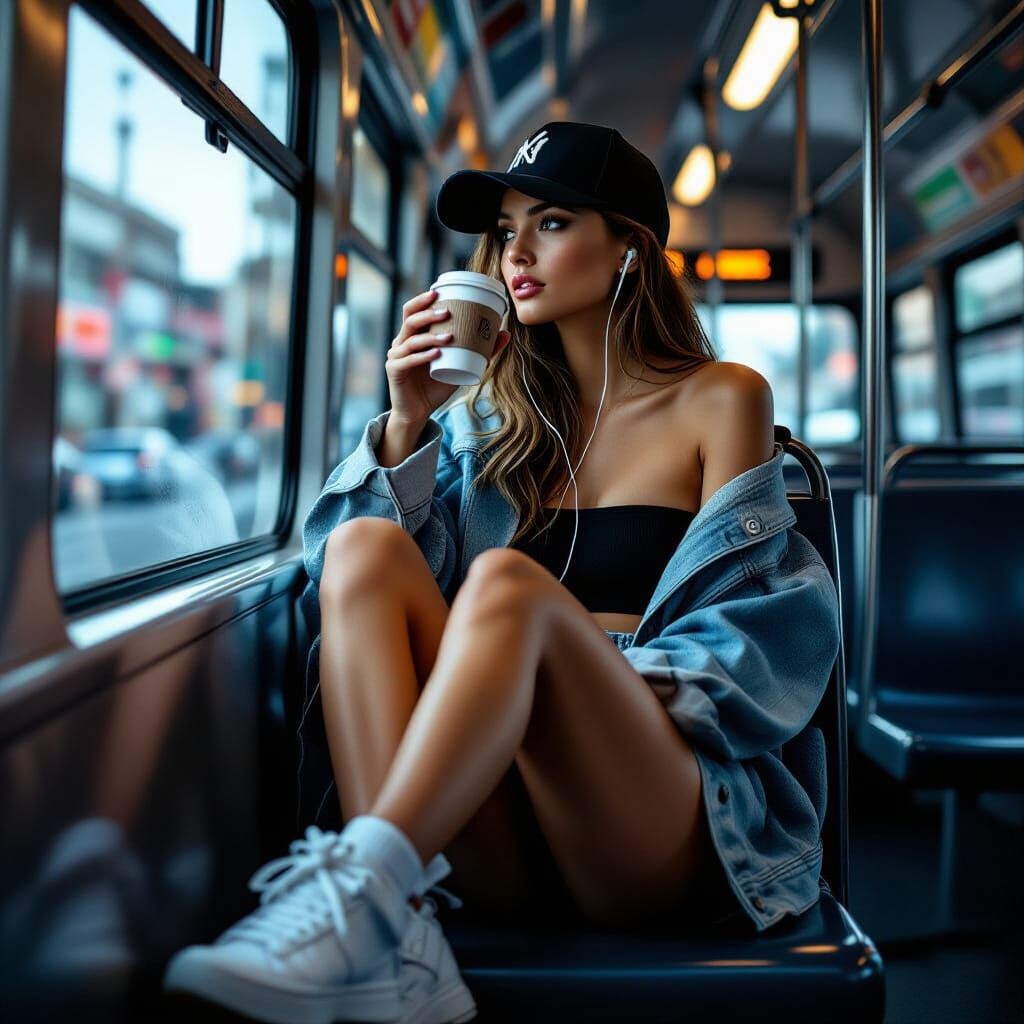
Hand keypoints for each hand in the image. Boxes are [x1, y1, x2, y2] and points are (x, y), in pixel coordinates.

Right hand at [385, 289, 509, 425]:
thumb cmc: (438, 385)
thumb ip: (481, 350)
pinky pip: (408, 360)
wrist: (419, 411)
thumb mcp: (461, 365)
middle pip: (410, 319)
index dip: (422, 300)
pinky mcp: (394, 371)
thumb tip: (505, 333)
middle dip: (428, 313)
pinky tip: (436, 354)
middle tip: (448, 311)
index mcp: (413, 335)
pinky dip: (423, 356)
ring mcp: (396, 356)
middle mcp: (401, 342)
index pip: (413, 311)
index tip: (439, 291)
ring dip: (431, 336)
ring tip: (449, 336)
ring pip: (411, 339)